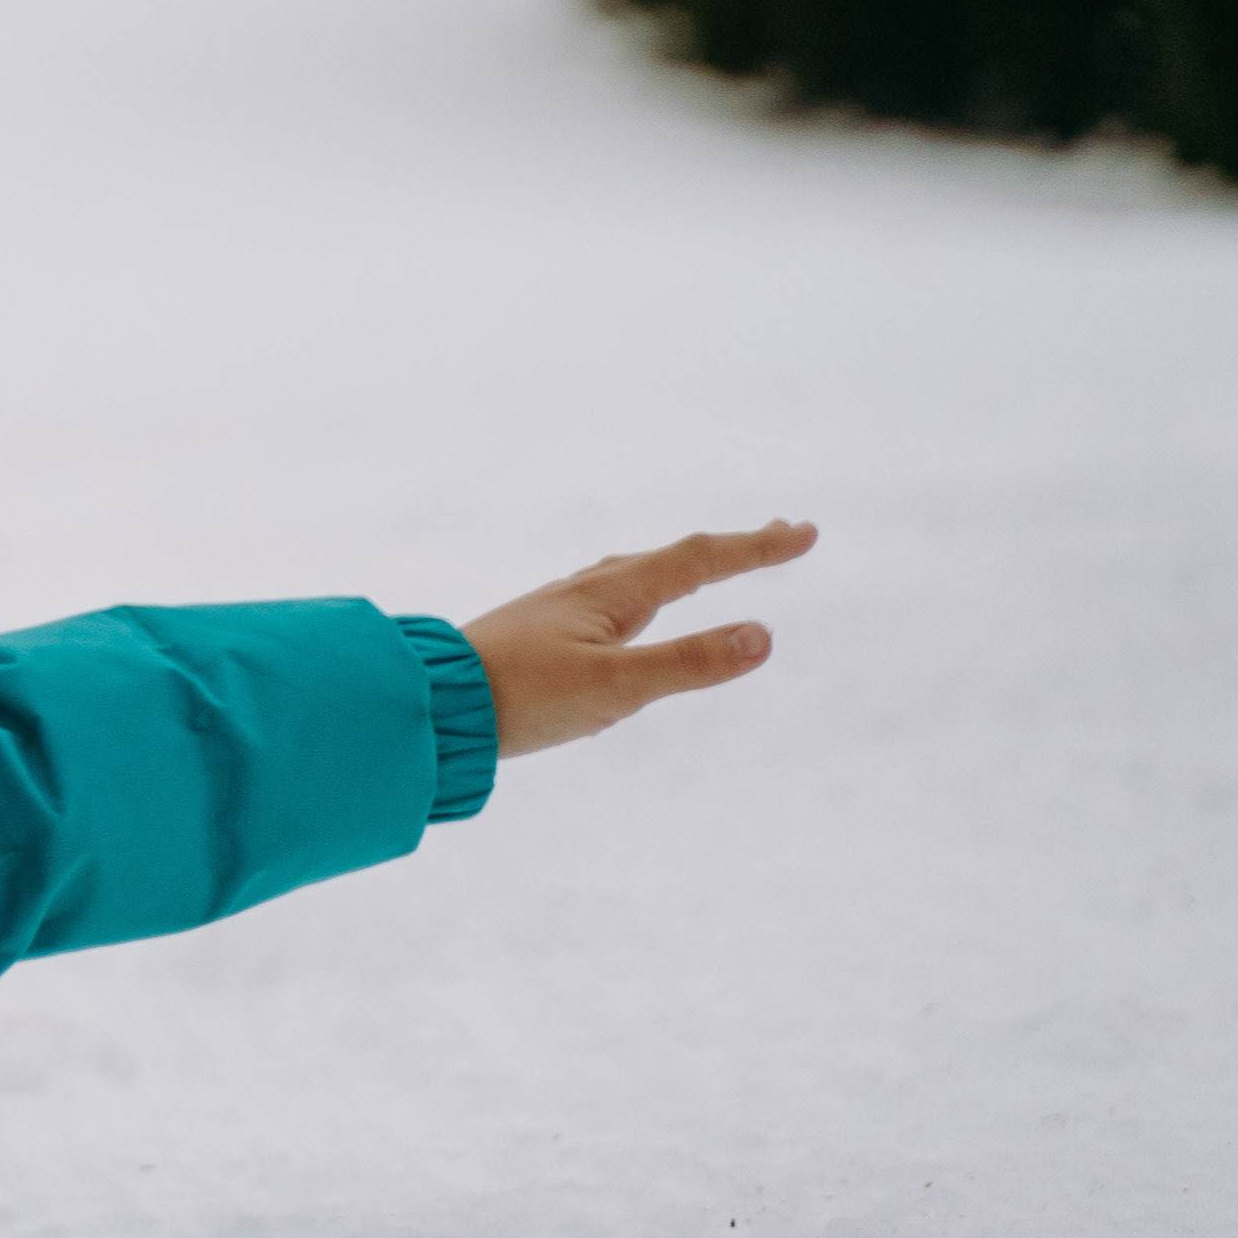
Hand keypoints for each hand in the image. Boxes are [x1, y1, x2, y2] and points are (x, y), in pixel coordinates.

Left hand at [461, 520, 812, 760]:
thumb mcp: (617, 687)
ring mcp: (563, 609)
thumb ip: (689, 663)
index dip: (755, 547)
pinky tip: (630, 611)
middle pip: (673, 559)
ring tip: (714, 565)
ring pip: (638, 577)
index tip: (804, 532)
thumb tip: (764, 635)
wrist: (433, 705)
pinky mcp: (544, 634)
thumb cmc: (523, 697)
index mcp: (611, 593)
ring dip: (686, 567)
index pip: (699, 560)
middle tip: (780, 535)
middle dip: (729, 550)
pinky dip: (646, 592)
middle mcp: (588, 590)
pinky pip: (612, 600)